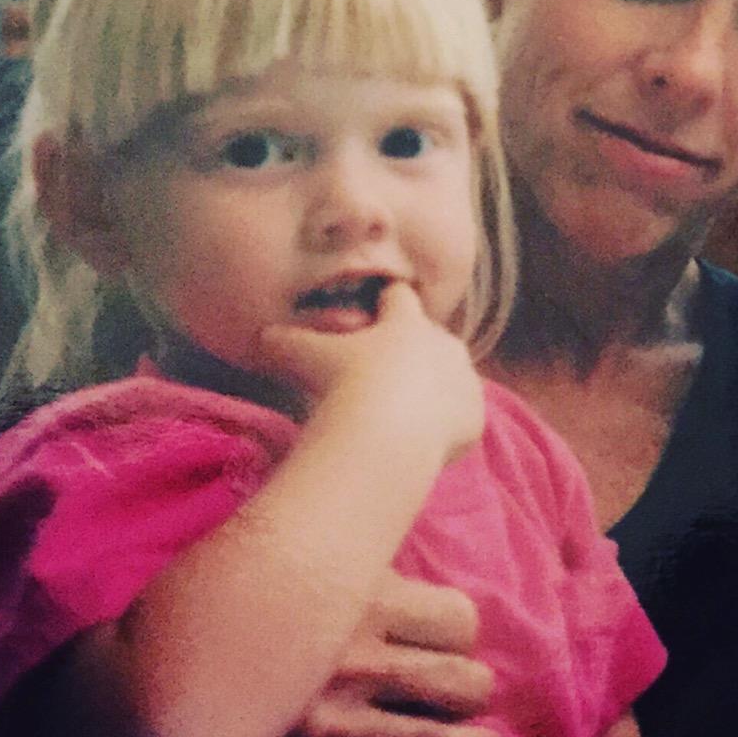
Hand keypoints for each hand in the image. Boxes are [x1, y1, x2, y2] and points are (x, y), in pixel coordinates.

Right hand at [237, 573, 501, 736]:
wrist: (144, 685)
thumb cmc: (234, 617)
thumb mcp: (297, 569)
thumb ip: (357, 573)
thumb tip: (411, 562)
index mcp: (355, 602)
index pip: (456, 621)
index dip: (460, 635)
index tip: (451, 645)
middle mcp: (351, 665)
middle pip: (458, 685)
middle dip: (474, 694)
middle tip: (472, 700)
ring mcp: (328, 729)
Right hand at [259, 280, 485, 469]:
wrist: (388, 433)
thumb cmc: (347, 384)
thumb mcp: (307, 358)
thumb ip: (287, 342)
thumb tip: (262, 335)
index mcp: (407, 322)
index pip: (399, 298)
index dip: (385, 303)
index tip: (377, 310)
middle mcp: (444, 345)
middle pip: (429, 339)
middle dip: (410, 350)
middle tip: (384, 372)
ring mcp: (465, 381)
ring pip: (450, 377)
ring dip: (431, 387)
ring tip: (404, 408)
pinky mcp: (475, 417)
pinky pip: (462, 416)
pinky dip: (445, 424)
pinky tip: (421, 438)